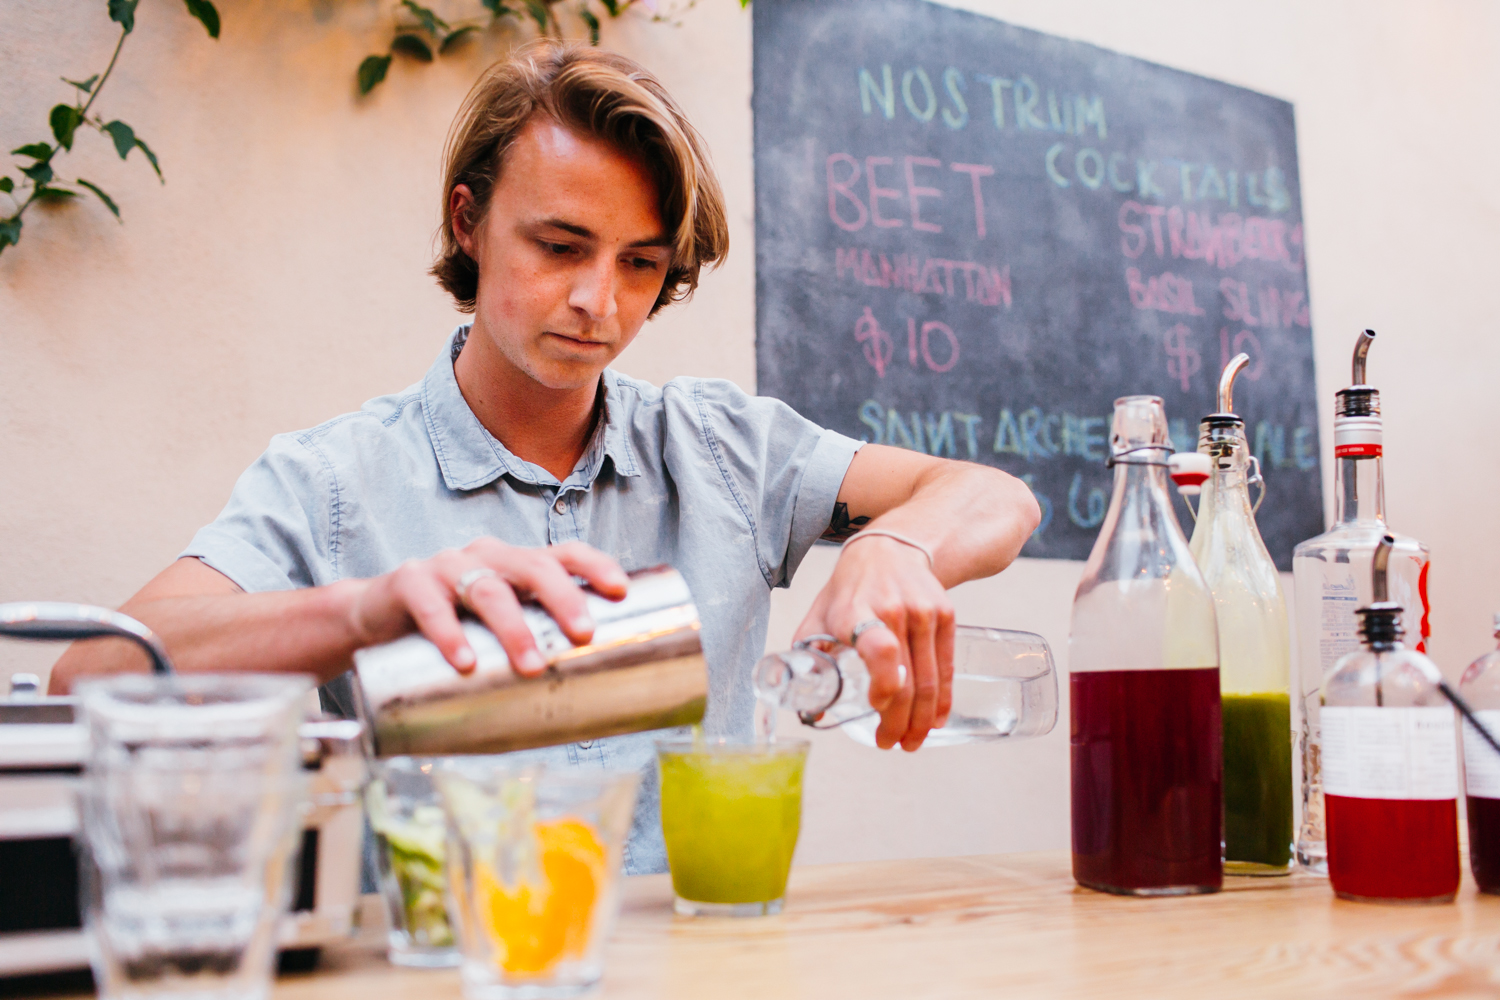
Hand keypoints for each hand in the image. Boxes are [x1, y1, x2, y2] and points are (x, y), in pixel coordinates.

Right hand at [345, 539, 627, 676]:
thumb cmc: (452, 625)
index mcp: (516, 563)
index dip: (595, 565)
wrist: (373, 618)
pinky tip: (465, 662)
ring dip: (514, 628)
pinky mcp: (409, 582)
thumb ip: (531, 644)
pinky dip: (450, 634)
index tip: (621, 590)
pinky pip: (431, 606)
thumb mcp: (495, 627)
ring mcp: (447, 566)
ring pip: (488, 590)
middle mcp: (487, 556)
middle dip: (563, 599)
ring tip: (532, 665)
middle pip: (533, 567)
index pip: (564, 552)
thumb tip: (588, 699)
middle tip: (584, 635)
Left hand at [794, 535, 954, 750]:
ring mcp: (924, 613)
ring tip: (911, 741)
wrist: (889, 548)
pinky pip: (947, 666)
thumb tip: (813, 710)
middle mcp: (894, 611)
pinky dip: (942, 699)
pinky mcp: (946, 615)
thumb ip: (811, 659)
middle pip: (907, 679)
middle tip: (889, 743)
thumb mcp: (819, 617)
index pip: (879, 650)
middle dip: (899, 722)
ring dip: (922, 719)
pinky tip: (935, 719)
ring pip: (930, 679)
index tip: (875, 708)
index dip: (883, 687)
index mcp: (857, 611)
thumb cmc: (848, 590)